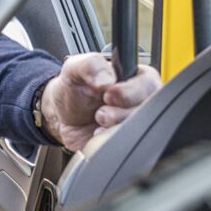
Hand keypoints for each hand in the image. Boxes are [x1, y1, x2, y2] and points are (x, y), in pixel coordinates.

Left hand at [38, 53, 161, 152]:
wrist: (62, 117)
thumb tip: (107, 80)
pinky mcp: (126, 140)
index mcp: (136, 77)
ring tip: (99, 119)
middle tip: (101, 110)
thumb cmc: (75, 89)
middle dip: (120, 112)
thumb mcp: (75, 68)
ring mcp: (135, 121)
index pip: (148, 84)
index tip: (108, 94)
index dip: (129, 92)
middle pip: (147, 110)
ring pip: (139, 129)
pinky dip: (110, 139)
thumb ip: (91, 65)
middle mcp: (141, 100)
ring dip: (114, 126)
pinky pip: (127, 144)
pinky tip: (99, 133)